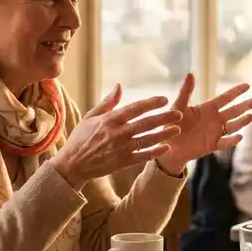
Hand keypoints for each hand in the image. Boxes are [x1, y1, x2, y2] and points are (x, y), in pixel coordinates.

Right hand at [50, 84, 181, 189]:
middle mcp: (117, 133)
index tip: (164, 99)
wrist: (72, 165)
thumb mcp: (90, 117)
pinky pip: (142, 156)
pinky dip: (154, 152)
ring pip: (147, 140)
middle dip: (163, 118)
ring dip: (163, 134)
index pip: (134, 109)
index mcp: (110, 120)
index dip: (150, 103)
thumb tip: (119, 85)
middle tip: (179, 114)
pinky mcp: (122, 162)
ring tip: (177, 129)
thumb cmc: (80, 138)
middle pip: (145, 124)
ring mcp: (121, 149)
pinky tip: (166, 147)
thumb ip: (108, 102)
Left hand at [156, 74, 251, 174]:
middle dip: (245, 106)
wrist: (168, 146)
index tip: (247, 85)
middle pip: (234, 111)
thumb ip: (186, 91)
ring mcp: (215, 132)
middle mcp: (215, 119)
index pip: (225, 98)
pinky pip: (225, 142)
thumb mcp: (178, 106)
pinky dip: (232, 140)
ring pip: (233, 126)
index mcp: (208, 108)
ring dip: (242, 121)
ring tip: (251, 116)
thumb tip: (191, 73)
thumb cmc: (171, 124)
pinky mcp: (212, 145)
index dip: (236, 92)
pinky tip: (239, 136)